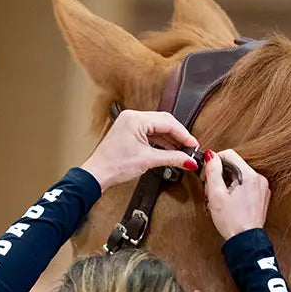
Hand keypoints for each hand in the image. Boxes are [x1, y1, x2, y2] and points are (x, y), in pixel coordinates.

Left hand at [80, 110, 198, 190]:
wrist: (97, 174)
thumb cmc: (114, 166)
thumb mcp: (148, 161)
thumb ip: (172, 158)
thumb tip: (188, 160)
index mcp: (136, 119)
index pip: (167, 123)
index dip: (183, 134)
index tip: (193, 145)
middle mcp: (132, 117)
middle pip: (164, 122)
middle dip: (178, 136)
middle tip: (189, 148)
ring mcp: (130, 123)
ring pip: (157, 128)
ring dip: (169, 140)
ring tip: (181, 152)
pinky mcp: (129, 131)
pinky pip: (149, 132)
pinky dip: (160, 141)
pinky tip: (168, 150)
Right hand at [203, 149, 270, 240]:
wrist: (245, 241)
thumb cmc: (232, 222)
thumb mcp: (216, 195)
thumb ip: (213, 172)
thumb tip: (210, 156)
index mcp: (249, 175)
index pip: (229, 154)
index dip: (213, 162)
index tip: (206, 175)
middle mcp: (258, 178)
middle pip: (233, 166)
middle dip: (218, 176)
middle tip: (209, 192)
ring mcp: (261, 188)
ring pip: (238, 176)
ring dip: (225, 184)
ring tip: (218, 199)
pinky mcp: (261, 196)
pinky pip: (245, 186)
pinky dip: (234, 190)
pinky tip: (227, 203)